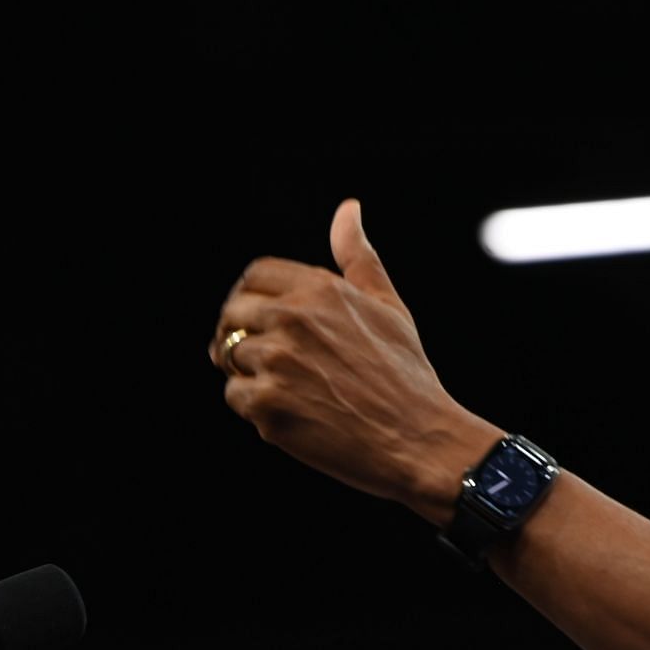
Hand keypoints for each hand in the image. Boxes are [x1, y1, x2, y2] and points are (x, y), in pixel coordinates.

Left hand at [210, 199, 497, 520]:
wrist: (420, 440)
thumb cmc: (407, 375)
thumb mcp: (389, 306)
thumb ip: (358, 257)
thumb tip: (348, 209)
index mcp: (320, 290)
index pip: (256, 275)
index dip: (253, 297)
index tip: (262, 317)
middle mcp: (293, 319)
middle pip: (233, 314)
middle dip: (241, 334)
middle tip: (267, 359)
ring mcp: (276, 362)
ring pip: (230, 356)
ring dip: (251, 373)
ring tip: (292, 390)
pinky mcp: (266, 405)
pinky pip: (236, 396)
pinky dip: (257, 407)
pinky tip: (295, 414)